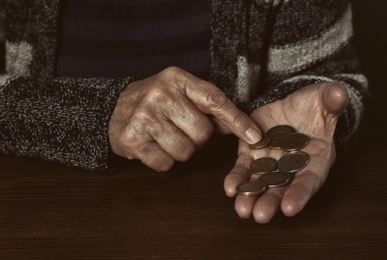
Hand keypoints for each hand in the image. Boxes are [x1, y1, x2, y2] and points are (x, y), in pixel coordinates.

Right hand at [109, 67, 261, 171]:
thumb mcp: (180, 94)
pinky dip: (163, 160)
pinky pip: (166, 163)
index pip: (214, 100)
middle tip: (180, 129)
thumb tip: (240, 127)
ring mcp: (145, 116)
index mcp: (177, 79)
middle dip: (197, 138)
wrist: (113, 109)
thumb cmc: (154, 102)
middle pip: (202, 133)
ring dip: (180, 150)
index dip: (237, 120)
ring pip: (186, 152)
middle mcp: (161, 94)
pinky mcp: (133, 138)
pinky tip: (154, 146)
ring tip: (165, 137)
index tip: (255, 136)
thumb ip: (209, 107)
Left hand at [224, 82, 348, 222]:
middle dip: (271, 202)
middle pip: (282, 188)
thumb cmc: (313, 105)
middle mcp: (292, 166)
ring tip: (242, 209)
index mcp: (316, 158)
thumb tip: (338, 94)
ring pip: (261, 183)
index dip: (300, 194)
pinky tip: (230, 188)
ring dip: (251, 196)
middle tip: (260, 215)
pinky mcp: (252, 153)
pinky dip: (237, 178)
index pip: (309, 179)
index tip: (289, 208)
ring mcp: (270, 161)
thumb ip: (331, 100)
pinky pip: (243, 168)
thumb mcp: (324, 99)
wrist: (292, 105)